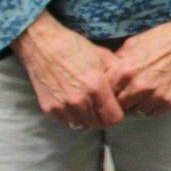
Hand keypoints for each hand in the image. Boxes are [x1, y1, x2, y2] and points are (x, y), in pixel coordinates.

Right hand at [12, 12, 122, 130]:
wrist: (43, 45)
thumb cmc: (74, 47)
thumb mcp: (102, 55)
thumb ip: (117, 74)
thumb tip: (127, 89)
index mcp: (96, 87)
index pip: (113, 119)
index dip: (116, 114)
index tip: (114, 107)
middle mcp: (79, 100)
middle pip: (98, 124)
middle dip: (102, 116)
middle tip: (99, 104)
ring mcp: (63, 106)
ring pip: (82, 125)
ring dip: (86, 117)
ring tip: (86, 102)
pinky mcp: (49, 109)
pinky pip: (66, 122)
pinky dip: (71, 116)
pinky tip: (72, 101)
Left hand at [109, 20, 170, 117]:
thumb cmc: (161, 39)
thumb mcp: (131, 44)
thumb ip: (116, 62)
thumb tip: (105, 75)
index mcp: (125, 71)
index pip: (106, 94)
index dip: (109, 92)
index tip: (114, 90)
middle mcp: (139, 86)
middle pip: (120, 106)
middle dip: (122, 100)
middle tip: (129, 92)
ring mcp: (156, 95)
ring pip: (136, 112)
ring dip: (138, 104)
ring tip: (144, 91)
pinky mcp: (170, 101)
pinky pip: (153, 113)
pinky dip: (152, 106)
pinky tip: (156, 93)